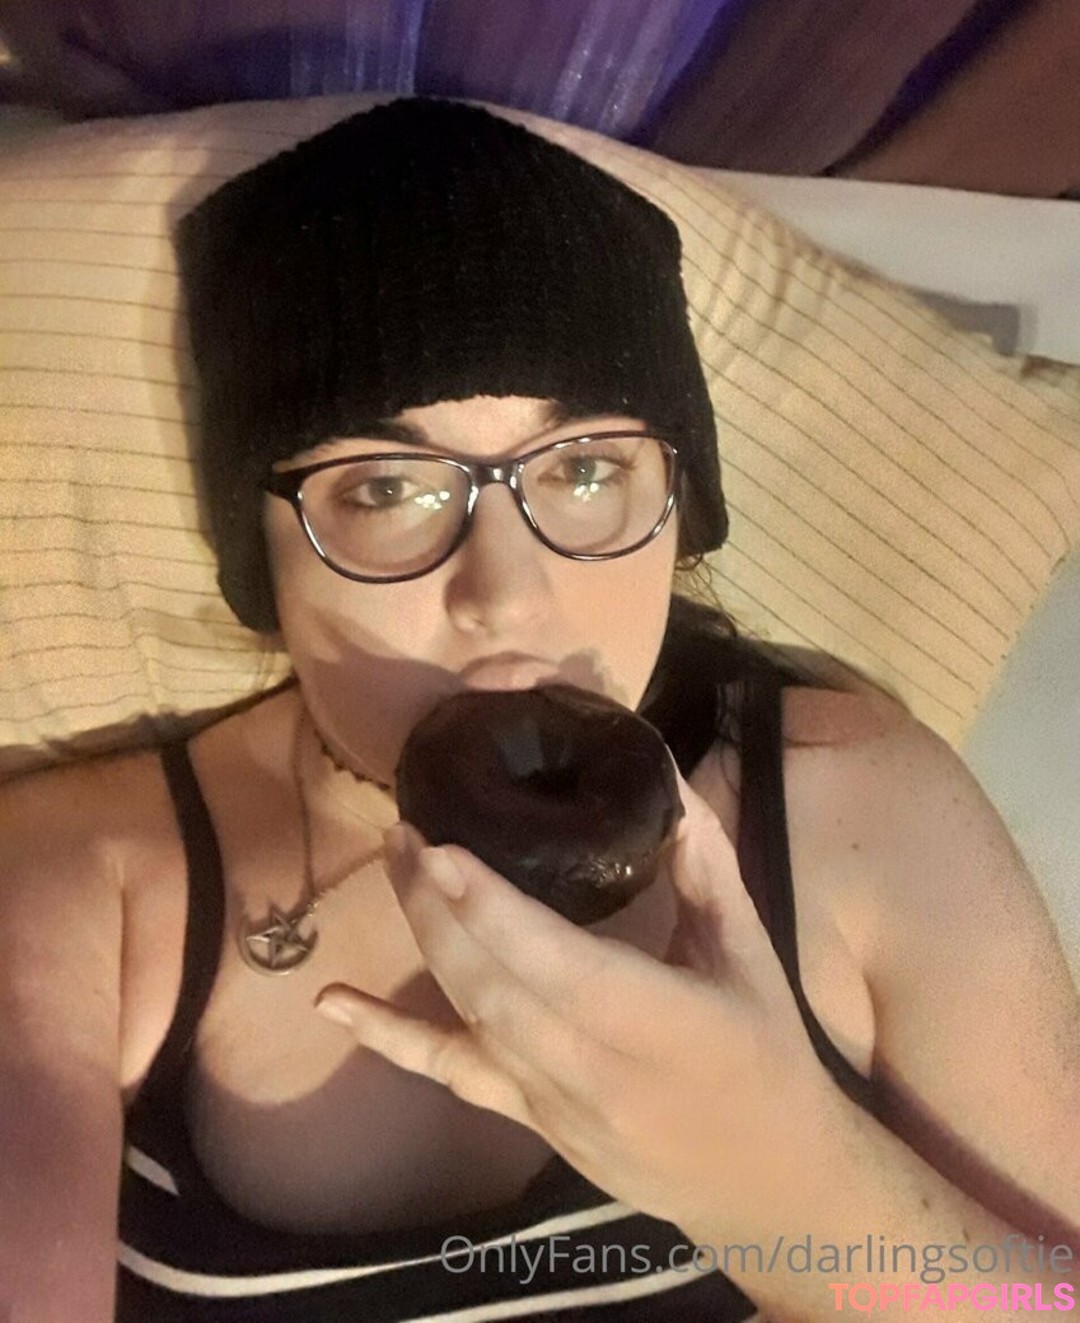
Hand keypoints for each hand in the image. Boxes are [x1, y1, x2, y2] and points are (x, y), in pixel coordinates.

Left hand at [315, 774, 857, 1239]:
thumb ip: (705, 865)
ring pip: (465, 1016)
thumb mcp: (749, 951)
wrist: (765, 1183)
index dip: (489, 907)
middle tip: (405, 831)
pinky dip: (386, 1037)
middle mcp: (589, 1065)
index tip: (440, 845)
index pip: (554, 961)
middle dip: (437, 904)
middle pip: (490, 983)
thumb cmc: (764, 1053)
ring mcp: (547, 1099)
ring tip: (396, 864)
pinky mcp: (526, 1117)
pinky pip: (449, 1072)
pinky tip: (332, 1003)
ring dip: (422, 937)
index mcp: (654, 1019)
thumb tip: (666, 781)